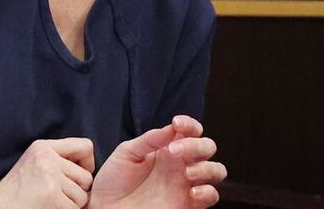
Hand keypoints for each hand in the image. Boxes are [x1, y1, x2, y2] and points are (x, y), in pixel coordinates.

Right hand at [0, 138, 94, 207]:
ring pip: (82, 195)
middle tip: (58, 194)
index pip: (85, 146)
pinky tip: (49, 208)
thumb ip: (58, 157)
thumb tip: (90, 167)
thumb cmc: (18, 189)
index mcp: (43, 146)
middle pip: (86, 176)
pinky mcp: (51, 194)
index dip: (88, 164)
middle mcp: (47, 157)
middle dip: (78, 190)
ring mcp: (49, 176)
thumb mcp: (35, 162)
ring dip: (71, 204)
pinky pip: (75, 207)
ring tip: (51, 201)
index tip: (77, 176)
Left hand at [88, 115, 224, 208]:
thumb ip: (150, 139)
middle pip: (207, 147)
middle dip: (197, 145)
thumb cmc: (114, 180)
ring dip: (206, 167)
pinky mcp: (188, 204)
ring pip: (216, 170)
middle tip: (174, 151)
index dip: (189, 124)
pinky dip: (208, 191)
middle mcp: (181, 164)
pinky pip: (212, 196)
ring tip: (187, 172)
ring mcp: (186, 184)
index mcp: (168, 148)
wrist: (106, 207)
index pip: (190, 131)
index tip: (177, 123)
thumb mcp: (128, 153)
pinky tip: (192, 191)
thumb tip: (171, 128)